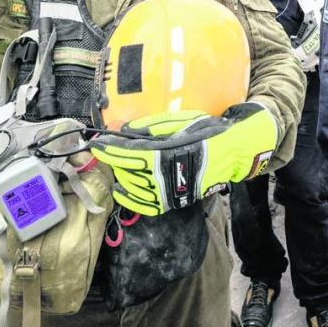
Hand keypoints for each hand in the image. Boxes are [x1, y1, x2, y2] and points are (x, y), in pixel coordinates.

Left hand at [91, 104, 278, 215]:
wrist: (232, 153)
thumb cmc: (207, 133)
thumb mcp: (180, 121)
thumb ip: (151, 126)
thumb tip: (125, 131)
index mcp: (166, 154)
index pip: (128, 153)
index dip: (110, 149)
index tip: (95, 143)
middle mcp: (164, 176)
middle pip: (128, 170)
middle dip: (114, 160)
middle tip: (107, 149)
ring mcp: (169, 192)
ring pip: (134, 187)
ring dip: (120, 175)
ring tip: (114, 165)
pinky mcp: (174, 202)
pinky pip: (145, 205)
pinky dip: (130, 199)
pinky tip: (120, 190)